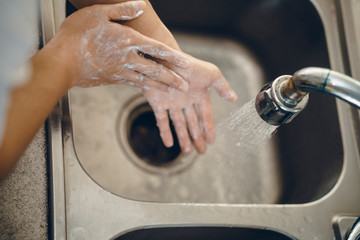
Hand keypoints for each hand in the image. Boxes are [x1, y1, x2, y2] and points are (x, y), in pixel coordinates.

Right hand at [50, 1, 189, 90]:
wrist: (61, 62)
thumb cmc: (77, 35)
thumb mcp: (99, 13)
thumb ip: (122, 10)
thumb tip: (140, 5)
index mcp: (128, 41)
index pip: (157, 49)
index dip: (173, 56)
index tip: (186, 64)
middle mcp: (128, 59)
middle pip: (156, 70)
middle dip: (172, 79)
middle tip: (185, 87)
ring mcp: (120, 72)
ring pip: (146, 80)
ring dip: (161, 86)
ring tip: (173, 91)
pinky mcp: (111, 80)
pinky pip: (132, 84)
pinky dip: (144, 86)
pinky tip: (148, 88)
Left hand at [143, 55, 236, 153]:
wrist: (167, 57)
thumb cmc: (190, 65)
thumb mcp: (212, 74)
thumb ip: (223, 86)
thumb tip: (235, 99)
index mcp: (199, 96)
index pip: (205, 116)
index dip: (208, 129)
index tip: (212, 141)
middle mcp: (185, 102)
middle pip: (192, 124)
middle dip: (197, 138)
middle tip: (201, 152)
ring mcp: (171, 104)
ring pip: (178, 125)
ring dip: (183, 138)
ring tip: (187, 152)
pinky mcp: (157, 104)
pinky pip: (162, 121)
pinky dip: (165, 132)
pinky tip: (169, 144)